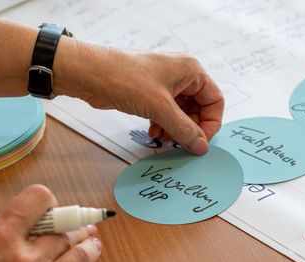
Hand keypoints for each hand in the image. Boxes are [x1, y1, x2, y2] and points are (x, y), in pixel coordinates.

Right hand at [0, 184, 104, 261]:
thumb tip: (22, 230)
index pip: (39, 199)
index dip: (49, 202)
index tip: (51, 210)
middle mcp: (25, 258)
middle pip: (65, 231)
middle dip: (75, 227)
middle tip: (81, 228)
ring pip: (81, 257)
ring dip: (90, 248)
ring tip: (94, 245)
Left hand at [54, 37, 223, 154]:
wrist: (90, 74)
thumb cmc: (125, 79)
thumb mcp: (160, 108)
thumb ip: (184, 130)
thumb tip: (202, 147)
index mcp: (191, 71)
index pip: (214, 100)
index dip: (210, 124)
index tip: (201, 142)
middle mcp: (181, 76)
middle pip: (199, 109)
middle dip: (190, 128)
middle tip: (180, 144)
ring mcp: (165, 84)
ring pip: (181, 113)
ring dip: (175, 129)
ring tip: (163, 139)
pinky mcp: (150, 94)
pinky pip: (165, 114)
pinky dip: (163, 125)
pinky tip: (153, 133)